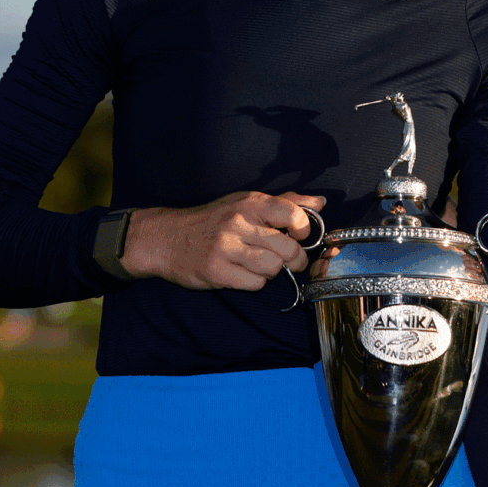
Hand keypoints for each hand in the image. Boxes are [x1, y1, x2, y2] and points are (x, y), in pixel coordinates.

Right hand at [121, 191, 325, 290]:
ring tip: (260, 266)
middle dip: (294, 259)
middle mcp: (238, 223)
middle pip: (288, 249)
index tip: (298, 236)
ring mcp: (226, 248)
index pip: (294, 215)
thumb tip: (319, 202)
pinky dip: (254, 283)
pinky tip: (243, 273)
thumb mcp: (246, 202)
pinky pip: (254, 284)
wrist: (168, 238)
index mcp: (250, 203)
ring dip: (272, 272)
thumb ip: (285, 202)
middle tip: (288, 260)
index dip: (304, 230)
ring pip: (273, 269)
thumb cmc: (213, 220)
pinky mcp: (217, 271)